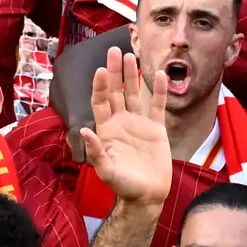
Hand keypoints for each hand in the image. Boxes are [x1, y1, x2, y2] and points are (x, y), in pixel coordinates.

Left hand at [82, 49, 172, 211]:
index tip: (102, 70)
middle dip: (114, 72)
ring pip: (134, 94)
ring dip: (132, 76)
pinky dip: (159, 91)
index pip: (101, 102)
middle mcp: (121, 122)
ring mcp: (139, 124)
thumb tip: (85, 131)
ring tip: (130, 56)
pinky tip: (161, 75)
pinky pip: (157, 106)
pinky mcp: (156, 129)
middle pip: (116, 92)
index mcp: (107, 130)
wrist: (147, 196)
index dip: (101, 86)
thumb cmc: (124, 186)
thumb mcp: (107, 171)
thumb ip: (96, 152)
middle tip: (113, 51)